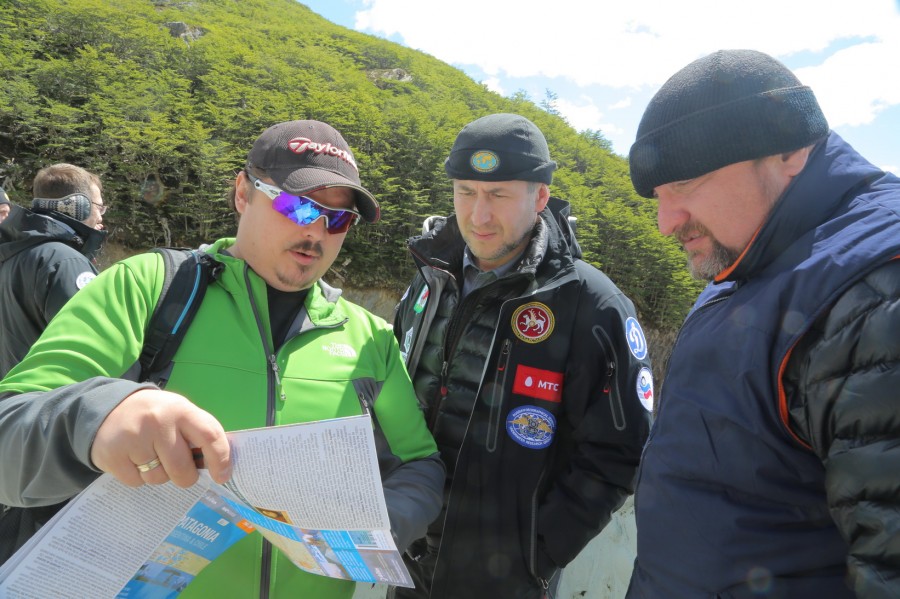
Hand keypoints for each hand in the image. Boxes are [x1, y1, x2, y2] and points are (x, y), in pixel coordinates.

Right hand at [90, 389, 231, 487]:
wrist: (108, 408)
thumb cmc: (155, 416)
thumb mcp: (179, 413)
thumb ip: (199, 434)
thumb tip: (221, 465)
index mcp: (181, 409)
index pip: (210, 436)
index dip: (221, 460)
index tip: (222, 477)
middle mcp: (158, 422)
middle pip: (182, 469)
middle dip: (185, 477)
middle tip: (180, 470)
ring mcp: (133, 438)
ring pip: (158, 478)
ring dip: (159, 475)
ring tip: (151, 456)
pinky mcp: (113, 455)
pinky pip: (136, 482)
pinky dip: (138, 477)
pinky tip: (133, 458)